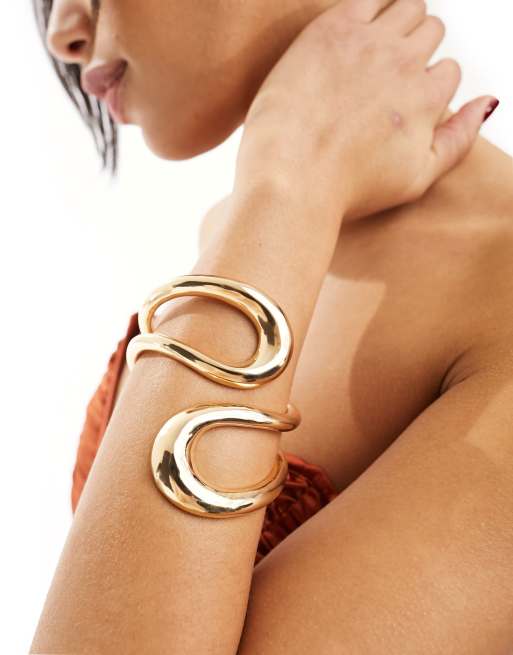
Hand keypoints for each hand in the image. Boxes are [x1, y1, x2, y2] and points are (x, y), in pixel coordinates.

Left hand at [235, 0, 496, 220]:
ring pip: (408, 7)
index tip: (403, 102)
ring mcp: (369, 42)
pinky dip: (372, 6)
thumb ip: (459, 139)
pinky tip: (355, 31)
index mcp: (427, 97)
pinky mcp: (331, 30)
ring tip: (375, 50)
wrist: (292, 177)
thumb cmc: (349, 188)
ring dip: (400, 21)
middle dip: (417, 50)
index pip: (448, 71)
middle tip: (386, 75)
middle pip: (431, 32)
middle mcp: (405, 63)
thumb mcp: (417, 179)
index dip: (429, 85)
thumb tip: (488, 103)